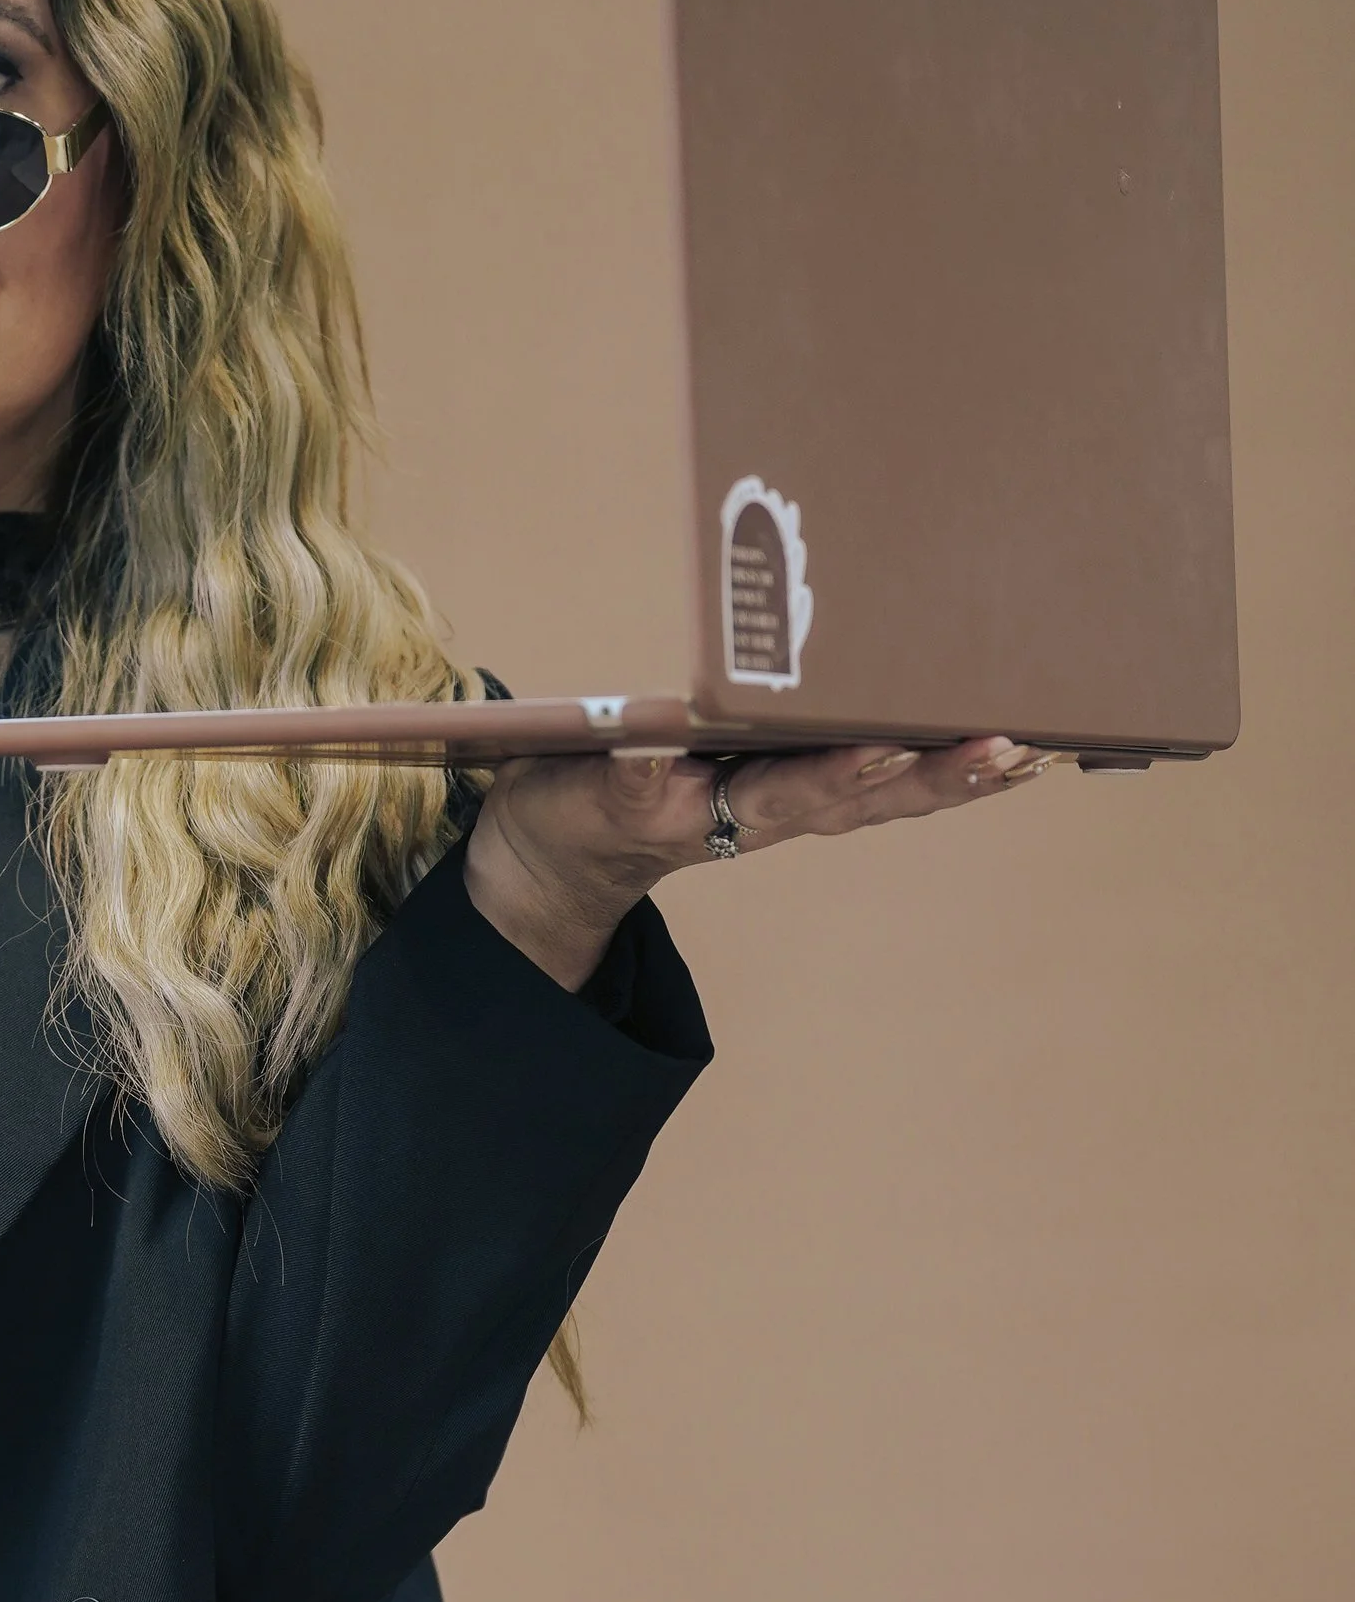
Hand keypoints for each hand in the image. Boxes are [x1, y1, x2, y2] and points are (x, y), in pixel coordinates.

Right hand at [465, 736, 1060, 987]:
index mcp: (713, 814)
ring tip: (1030, 749)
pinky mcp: (804, 789)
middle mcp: (769, 814)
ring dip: (960, 775)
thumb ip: (619, 778)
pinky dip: (946, 767)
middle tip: (1003, 746)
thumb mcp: (580, 797)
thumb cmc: (574, 813)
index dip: (837, 773)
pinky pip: (888, 779)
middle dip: (936, 774)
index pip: (786, 792)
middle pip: (866, 797)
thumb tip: (643, 747)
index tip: (887, 748)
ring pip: (890, 792)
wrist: (572, 855)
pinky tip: (1003, 753)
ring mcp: (792, 804)